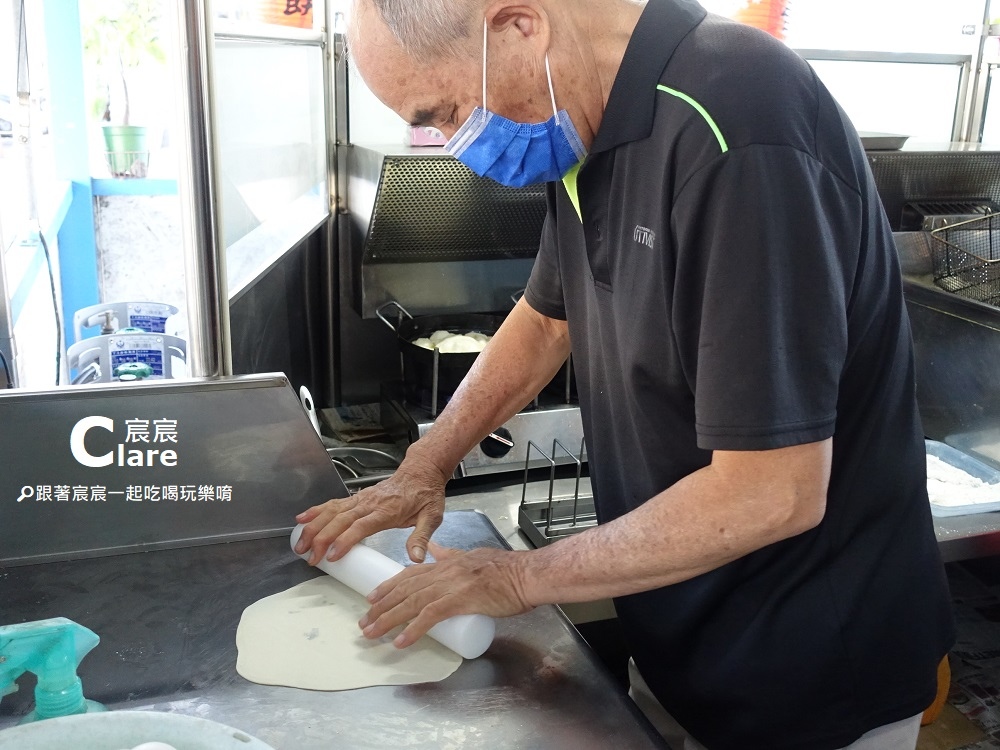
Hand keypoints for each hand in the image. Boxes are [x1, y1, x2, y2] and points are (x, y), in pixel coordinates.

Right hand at [294, 453, 447, 563]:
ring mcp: (360, 499)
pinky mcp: (357, 497)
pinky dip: (316, 511)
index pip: (360, 527)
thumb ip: (421, 537)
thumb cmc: (426, 494)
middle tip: (309, 556)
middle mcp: (369, 503)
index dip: (344, 541)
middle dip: (320, 538)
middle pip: (339, 520)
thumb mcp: (432, 517)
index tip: (330, 556)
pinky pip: (333, 504)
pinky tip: (302, 519)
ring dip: (313, 526)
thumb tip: (416, 557)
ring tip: (299, 543)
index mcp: (385, 511)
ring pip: (331, 512)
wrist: (421, 471)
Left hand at [359, 542, 533, 648]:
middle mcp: (444, 572)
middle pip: (405, 589)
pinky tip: (402, 641)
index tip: (372, 598)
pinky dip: (414, 629)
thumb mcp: (472, 556)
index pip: (409, 574)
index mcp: (446, 563)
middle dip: (381, 607)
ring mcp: (451, 585)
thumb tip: (436, 549)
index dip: (388, 587)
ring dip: (389, 619)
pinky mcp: (461, 599)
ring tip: (373, 633)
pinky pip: (431, 616)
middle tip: (364, 622)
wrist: (527, 575)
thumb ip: (453, 555)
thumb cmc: (506, 570)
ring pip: (412, 602)